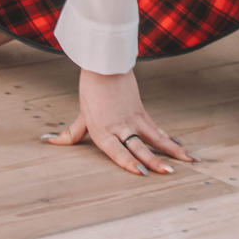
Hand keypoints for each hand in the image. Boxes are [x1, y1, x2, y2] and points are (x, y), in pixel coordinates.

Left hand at [42, 68, 197, 177]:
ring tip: (189, 160)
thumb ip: (71, 133)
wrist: (105, 64)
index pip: (118, 151)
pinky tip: (181, 148)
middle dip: (155, 162)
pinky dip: (169, 140)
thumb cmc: (91, 90)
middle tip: (169, 173)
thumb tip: (49, 141)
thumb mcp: (82, 115)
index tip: (141, 173)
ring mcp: (134, 119)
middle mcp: (120, 127)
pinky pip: (158, 130)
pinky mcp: (142, 112)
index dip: (129, 163)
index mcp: (103, 131)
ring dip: (172, 151)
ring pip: (156, 138)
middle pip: (140, 146)